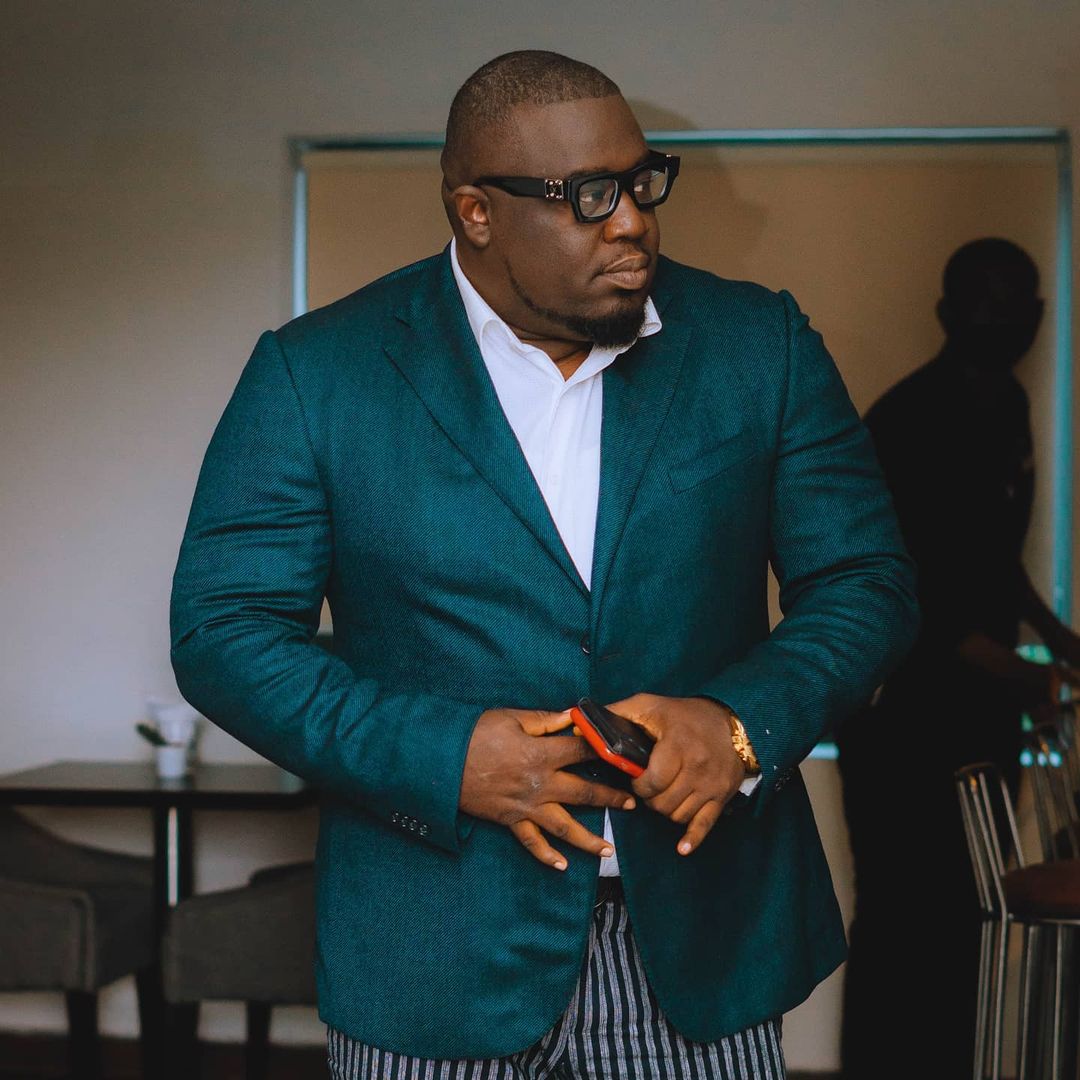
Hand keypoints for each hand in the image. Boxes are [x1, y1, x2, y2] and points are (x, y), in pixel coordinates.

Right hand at [459, 708, 635, 870]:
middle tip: (632, 804)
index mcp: (541, 754)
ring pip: (565, 827)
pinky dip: (547, 856)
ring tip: (609, 850)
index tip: (624, 756)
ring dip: (589, 839)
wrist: (441, 761)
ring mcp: (526, 806)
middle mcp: (540, 784)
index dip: (605, 752)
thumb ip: (545, 719)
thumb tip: (572, 716)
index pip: (582, 753)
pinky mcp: (510, 819)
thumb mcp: (511, 718)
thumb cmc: (475, 734)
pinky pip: (532, 842)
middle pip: (583, 794)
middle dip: (611, 799)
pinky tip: (563, 865)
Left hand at [605, 693, 746, 856]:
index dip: (638, 785)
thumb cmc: (684, 714)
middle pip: (663, 802)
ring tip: (662, 796)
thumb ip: (615, 714)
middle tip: (648, 788)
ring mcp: (711, 784)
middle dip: (649, 799)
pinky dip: (692, 838)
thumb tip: (578, 724)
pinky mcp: (722, 795)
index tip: (637, 779)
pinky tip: (682, 848)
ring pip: (678, 815)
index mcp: (677, 745)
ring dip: (665, 810)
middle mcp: (697, 767)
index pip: (652, 781)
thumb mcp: (649, 705)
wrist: (730, 721)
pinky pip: (706, 824)